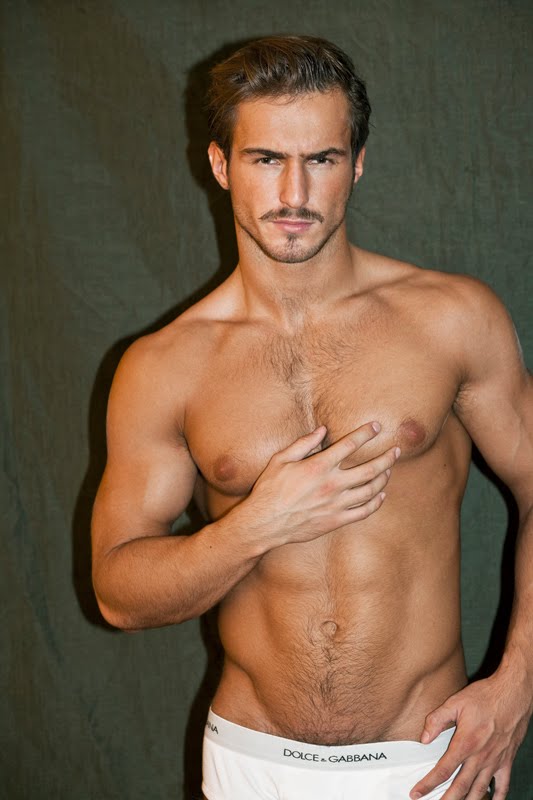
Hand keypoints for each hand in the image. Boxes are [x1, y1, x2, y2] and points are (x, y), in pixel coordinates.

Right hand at [242, 421, 399, 547]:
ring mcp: (337, 504)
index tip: (376, 427)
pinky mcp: (337, 520)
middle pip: (370, 468)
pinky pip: (364, 511)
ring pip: (371, 490)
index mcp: (319, 466)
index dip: (366, 433)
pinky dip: (376, 503)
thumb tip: (322, 430)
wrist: (265, 523)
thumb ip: (303, 444)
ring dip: (384, 478)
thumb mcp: (280, 460)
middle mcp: (332, 484)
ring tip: (389, 470)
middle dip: (387, 457)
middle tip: (397, 450)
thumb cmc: (270, 489)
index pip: (350, 445)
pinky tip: (381, 496)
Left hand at [409, 671, 531, 799]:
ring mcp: (495, 761)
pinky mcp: (507, 760)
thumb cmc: (485, 697)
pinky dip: (497, 797)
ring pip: (479, 790)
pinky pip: (503, 785)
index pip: (443, 770)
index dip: (428, 784)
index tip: (417, 793)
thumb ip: (437, 720)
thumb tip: (424, 738)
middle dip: (446, 799)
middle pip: (460, 786)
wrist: (512, 694)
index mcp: (465, 743)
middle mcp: (480, 756)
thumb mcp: (455, 702)